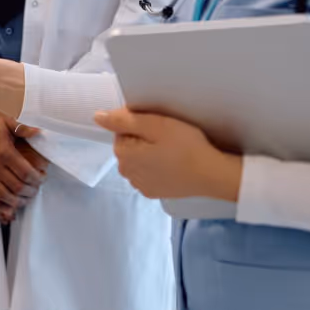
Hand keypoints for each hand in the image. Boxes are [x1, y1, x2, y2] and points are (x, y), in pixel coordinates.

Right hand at [0, 109, 47, 226]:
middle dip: (30, 192)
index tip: (42, 179)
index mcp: (4, 152)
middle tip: (36, 190)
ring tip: (25, 199)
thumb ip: (25, 129)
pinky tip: (8, 206)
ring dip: (17, 201)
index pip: (25, 173)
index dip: (37, 180)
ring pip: (3, 196)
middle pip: (16, 187)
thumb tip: (40, 132)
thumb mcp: (9, 122)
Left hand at [93, 108, 242, 200]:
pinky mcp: (153, 192)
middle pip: (128, 146)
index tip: (158, 126)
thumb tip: (98, 117)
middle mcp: (127, 174)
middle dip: (143, 139)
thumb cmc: (185, 146)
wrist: (211, 174)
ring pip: (138, 160)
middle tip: (167, 137)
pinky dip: (156, 167)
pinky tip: (173, 163)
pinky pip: (147, 173)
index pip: (121, 131)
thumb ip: (124, 119)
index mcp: (124, 155)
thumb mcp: (155, 125)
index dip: (139, 124)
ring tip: (172, 150)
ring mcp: (140, 185)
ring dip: (149, 153)